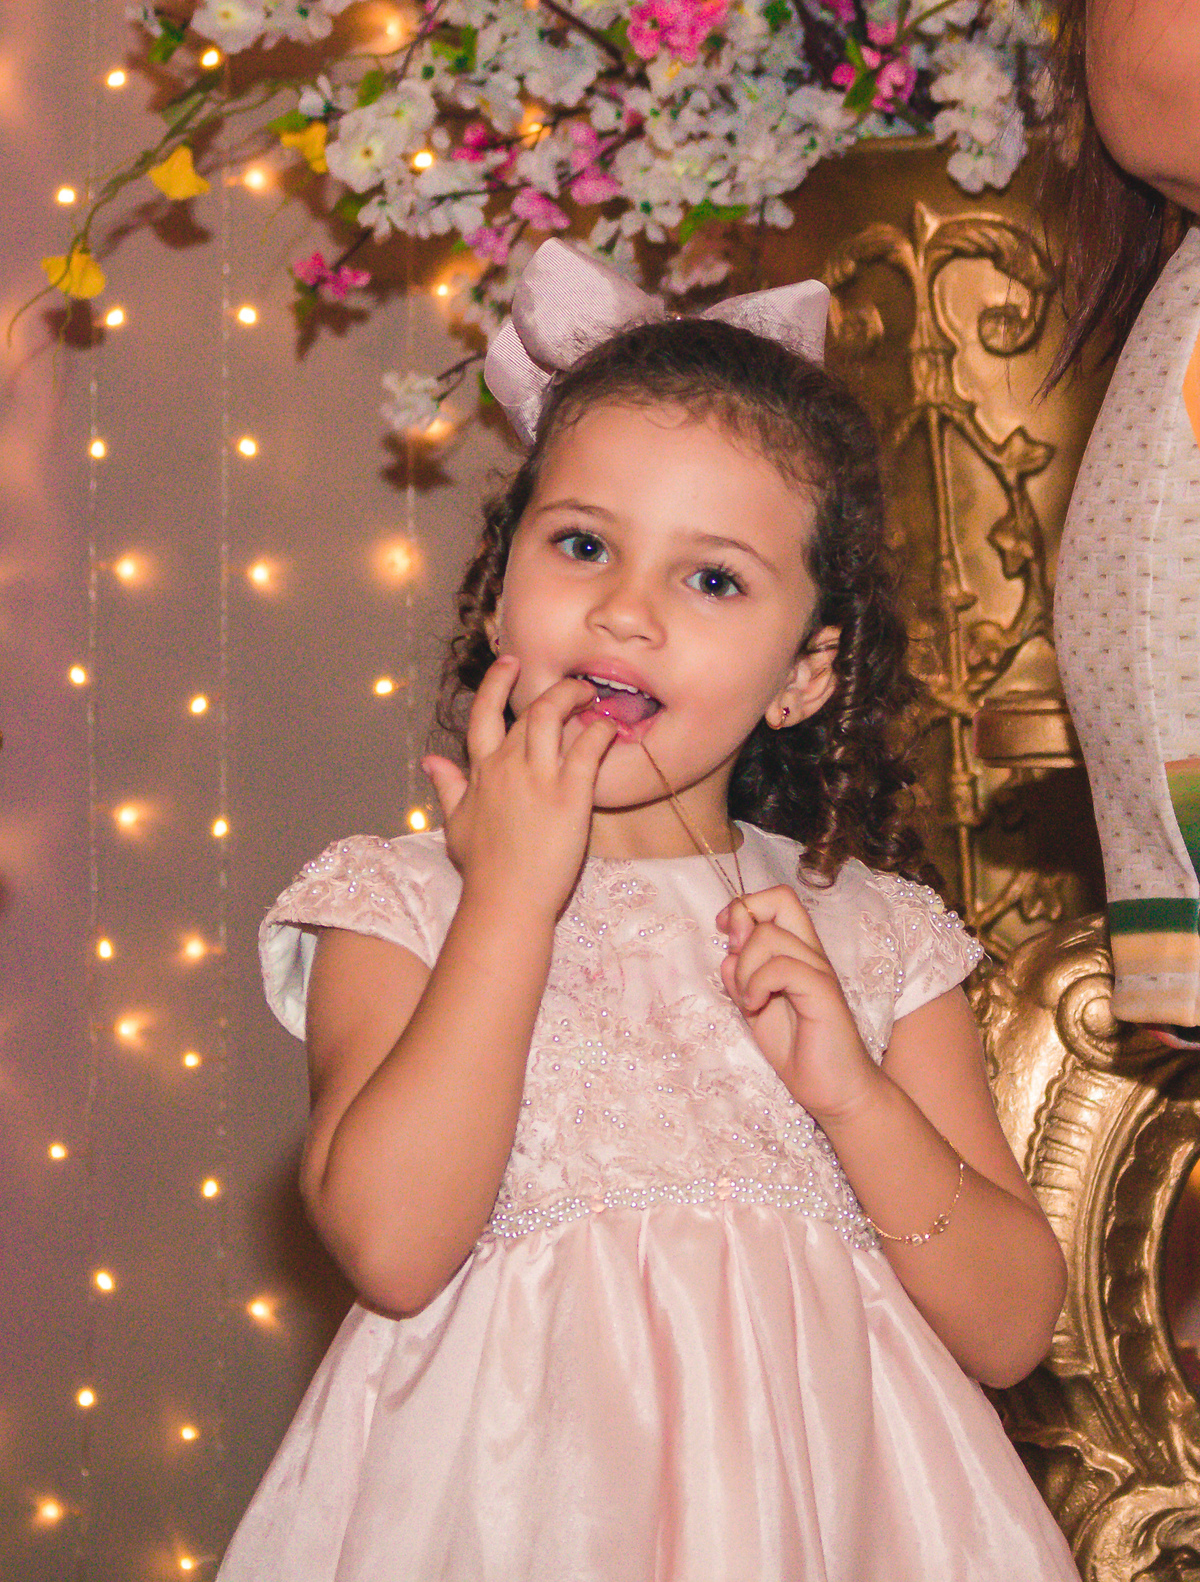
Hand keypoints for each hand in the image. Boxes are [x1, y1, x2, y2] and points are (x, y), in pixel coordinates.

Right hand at [421, 656, 617, 916]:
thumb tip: (430, 761)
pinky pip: (587, 748)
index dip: (496, 683)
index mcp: (481, 771)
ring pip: (553, 716)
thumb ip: (448, 787)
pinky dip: (600, 731)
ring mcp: (538, 777)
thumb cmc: (481, 868)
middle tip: (574, 684)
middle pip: (528, 710)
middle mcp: (507, 766)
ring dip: (575, 697)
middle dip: (553, 689)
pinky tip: (610, 729)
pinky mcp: (570, 794)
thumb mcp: (455, 823)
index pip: (484, 714)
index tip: (510, 663)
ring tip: (592, 696)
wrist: (505, 900)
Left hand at [717, 886, 880, 1122]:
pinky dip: (756, 984)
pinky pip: (782, 967)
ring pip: (770, 936)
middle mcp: (810, 953)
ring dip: (744, 967)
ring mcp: (818, 971)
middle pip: (781, 899)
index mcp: (796, 952)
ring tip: (748, 1000)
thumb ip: (741, 974)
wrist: (834, 1091)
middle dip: (745, 916)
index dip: (744, 907)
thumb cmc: (797, 1048)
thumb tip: (729, 945)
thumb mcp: (754, 1006)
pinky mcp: (823, 993)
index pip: (776, 900)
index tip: (726, 932)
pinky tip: (755, 1007)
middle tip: (734, 954)